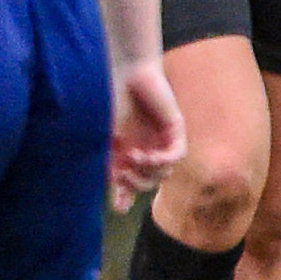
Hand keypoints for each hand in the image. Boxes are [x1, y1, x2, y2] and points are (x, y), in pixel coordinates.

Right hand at [108, 57, 184, 207]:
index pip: (130, 181)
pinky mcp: (175, 130)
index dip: (125, 196)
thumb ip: (109, 164)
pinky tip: (147, 155)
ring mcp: (161, 140)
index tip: (118, 207)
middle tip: (123, 175)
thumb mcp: (104, 138)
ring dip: (148, 171)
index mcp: (126, 150)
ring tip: (133, 158)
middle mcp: (146, 148)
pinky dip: (162, 161)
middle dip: (136, 184)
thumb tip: (115, 193)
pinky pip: (176, 156)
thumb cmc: (109, 100)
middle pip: (149, 182)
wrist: (124, 71)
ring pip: (164, 173)